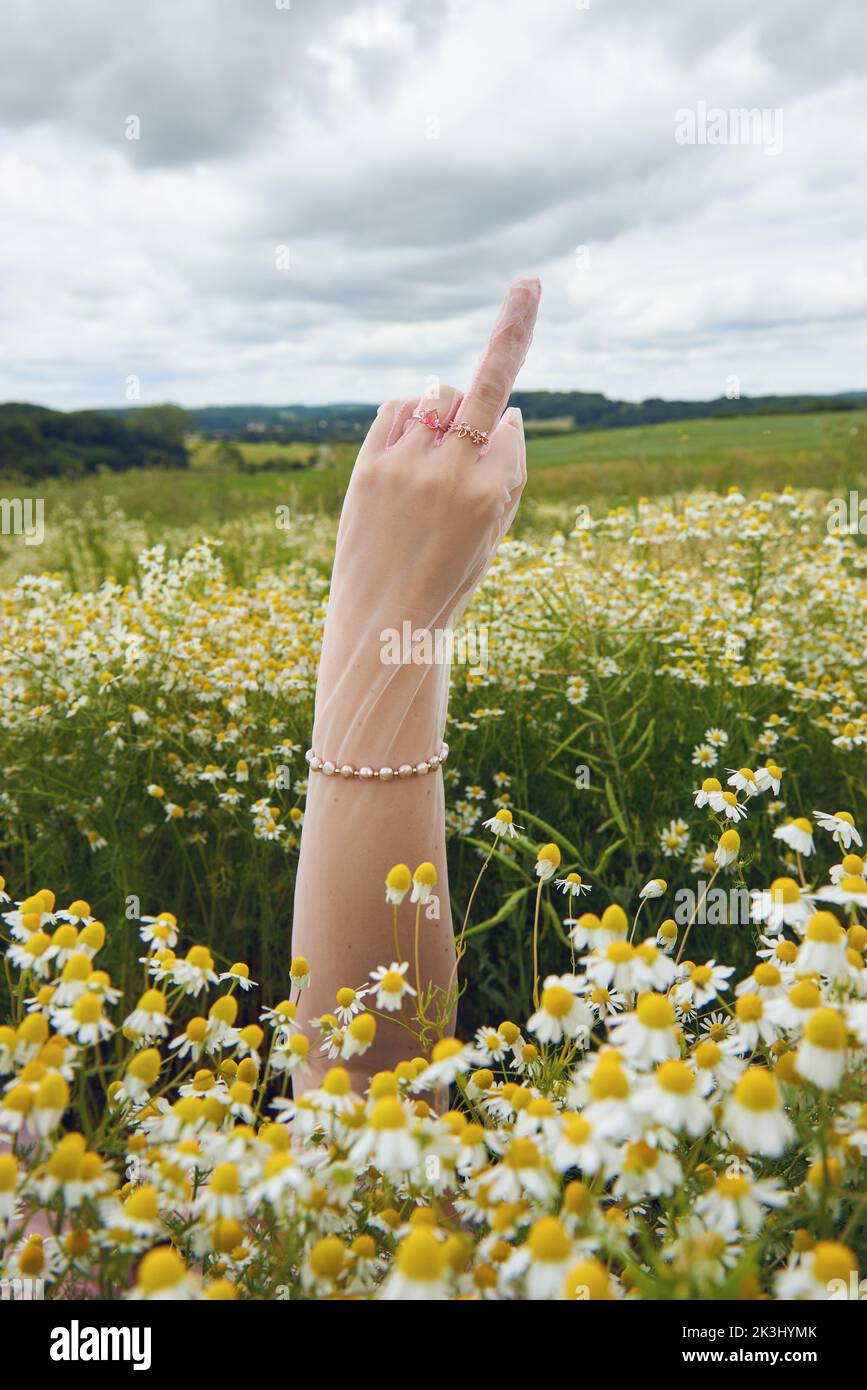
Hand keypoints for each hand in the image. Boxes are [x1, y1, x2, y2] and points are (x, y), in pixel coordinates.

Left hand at [312, 276, 540, 770]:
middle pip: (477, 386)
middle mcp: (452, 472)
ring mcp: (406, 467)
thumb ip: (510, 472)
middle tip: (522, 299)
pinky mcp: (368, 468)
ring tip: (429, 465)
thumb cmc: (450, 581)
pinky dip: (407, 419)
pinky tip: (406, 453)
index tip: (525, 296)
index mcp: (494, 494)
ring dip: (440, 411)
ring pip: (433, 397)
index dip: (507, 399)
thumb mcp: (496, 534)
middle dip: (502, 345)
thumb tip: (508, 412)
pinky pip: (396, 411)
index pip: (508, 422)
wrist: (384, 624)